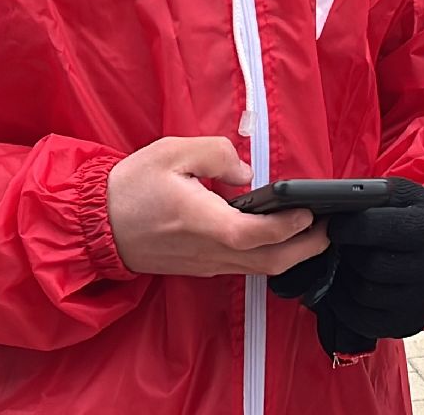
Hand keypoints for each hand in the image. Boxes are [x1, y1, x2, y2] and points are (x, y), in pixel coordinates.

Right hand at [106, 137, 328, 277]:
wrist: (93, 224)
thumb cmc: (130, 188)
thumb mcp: (171, 152)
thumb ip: (216, 154)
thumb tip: (247, 171)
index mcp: (203, 224)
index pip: (257, 235)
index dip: (289, 226)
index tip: (311, 211)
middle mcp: (209, 252)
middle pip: (268, 263)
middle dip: (305, 248)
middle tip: (330, 228)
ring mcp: (205, 264)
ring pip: (258, 269)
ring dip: (291, 254)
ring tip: (314, 231)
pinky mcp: (200, 266)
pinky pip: (243, 268)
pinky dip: (269, 257)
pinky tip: (279, 238)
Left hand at [276, 178, 423, 356]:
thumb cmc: (417, 216)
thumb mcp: (404, 195)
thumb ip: (373, 195)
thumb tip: (331, 204)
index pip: (372, 228)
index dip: (345, 226)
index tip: (335, 225)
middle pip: (368, 265)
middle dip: (348, 254)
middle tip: (342, 245)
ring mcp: (423, 301)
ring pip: (363, 293)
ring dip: (347, 278)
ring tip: (349, 263)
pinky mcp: (409, 323)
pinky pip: (362, 318)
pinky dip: (346, 303)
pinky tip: (349, 285)